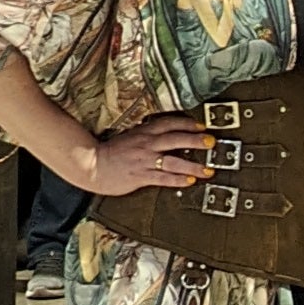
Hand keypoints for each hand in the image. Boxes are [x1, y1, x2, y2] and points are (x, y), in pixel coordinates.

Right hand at [68, 112, 213, 196]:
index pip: (170, 123)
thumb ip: (148, 134)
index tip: (202, 125)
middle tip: (211, 142)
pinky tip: (190, 180)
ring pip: (173, 161)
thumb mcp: (131, 136)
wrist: (92, 164)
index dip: (188, 123)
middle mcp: (146, 144)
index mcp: (144, 132)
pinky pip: (163, 178)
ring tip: (208, 169)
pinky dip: (178, 179)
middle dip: (196, 140)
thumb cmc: (111, 152)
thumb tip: (166, 134)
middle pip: (176, 139)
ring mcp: (144, 160)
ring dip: (193, 165)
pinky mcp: (140, 176)